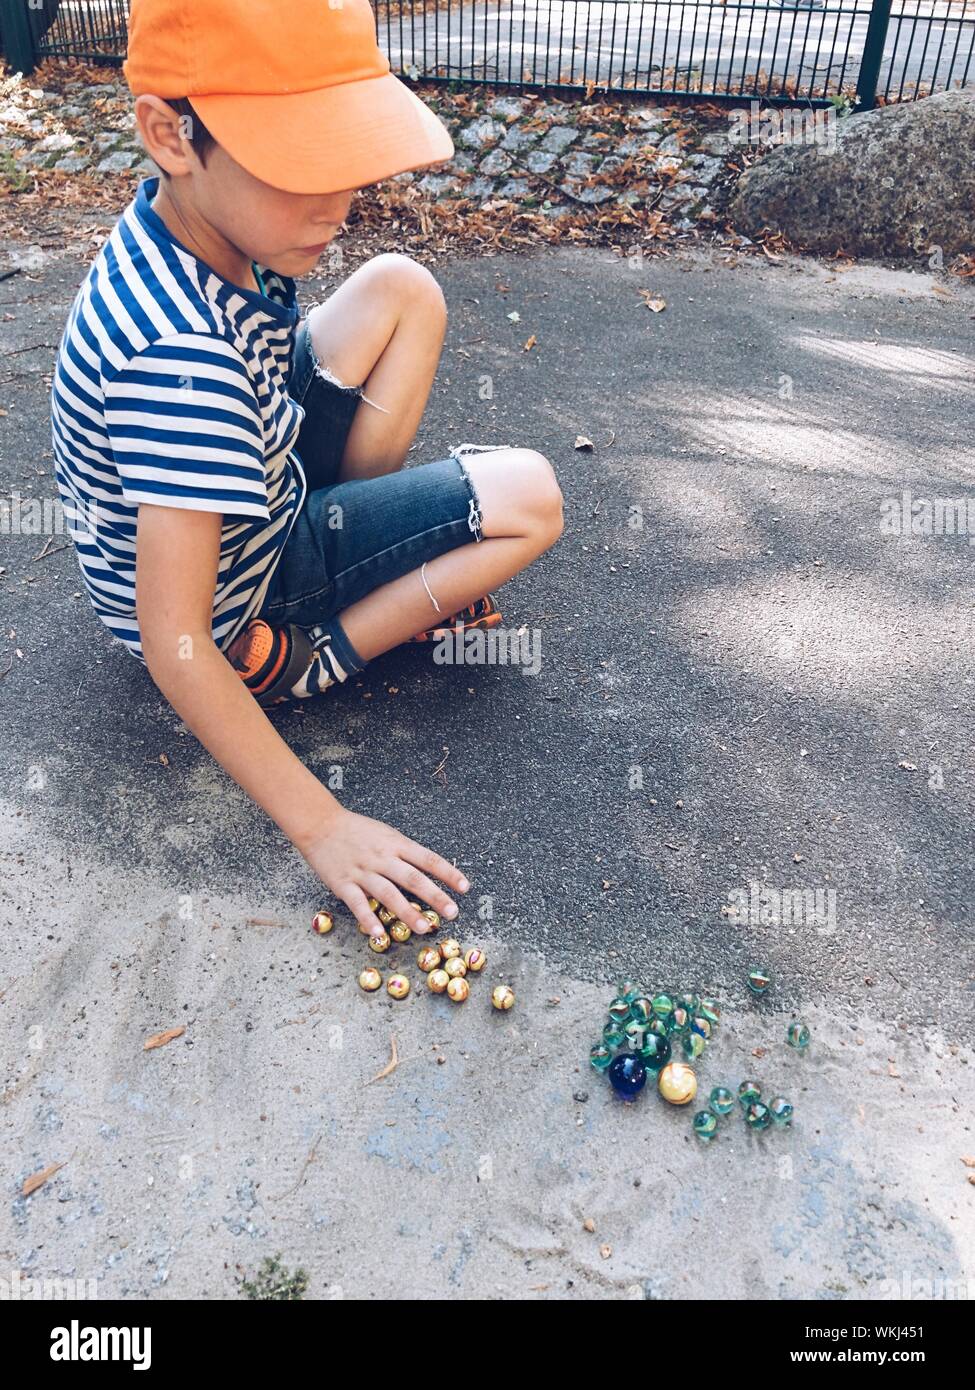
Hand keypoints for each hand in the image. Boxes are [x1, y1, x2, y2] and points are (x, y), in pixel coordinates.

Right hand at [300, 807, 468, 936]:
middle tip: (452, 912)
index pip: (427, 859)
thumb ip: (404, 851)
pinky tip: (379, 933)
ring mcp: (362, 871)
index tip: (465, 888)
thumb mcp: (386, 833)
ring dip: (408, 912)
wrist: (320, 824)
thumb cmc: (356, 830)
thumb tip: (427, 870)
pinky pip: (358, 904)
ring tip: (423, 928)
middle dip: (435, 896)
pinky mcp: (343, 884)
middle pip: (413, 879)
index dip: (448, 873)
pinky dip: (368, 919)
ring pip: (389, 894)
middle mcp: (382, 857)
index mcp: (395, 843)